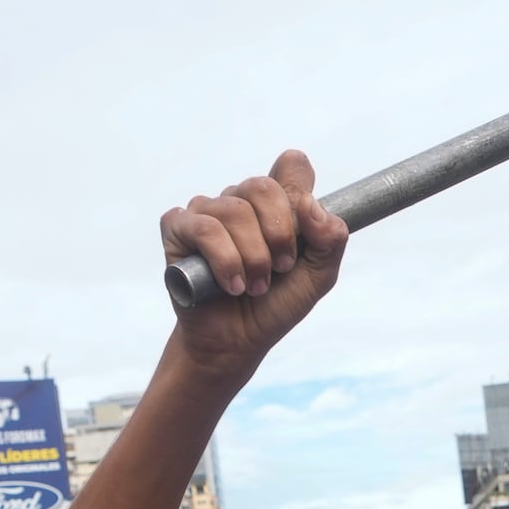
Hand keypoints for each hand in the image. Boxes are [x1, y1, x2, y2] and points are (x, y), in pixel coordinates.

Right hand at [160, 150, 349, 377]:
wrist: (237, 342)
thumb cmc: (275, 305)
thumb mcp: (318, 276)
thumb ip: (330, 239)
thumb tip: (311, 204)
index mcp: (275, 203)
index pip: (292, 166)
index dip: (300, 193)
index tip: (302, 234)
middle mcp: (239, 200)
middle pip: (262, 186)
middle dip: (278, 235)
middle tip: (280, 269)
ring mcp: (206, 211)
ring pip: (233, 210)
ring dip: (252, 258)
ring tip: (254, 287)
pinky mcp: (177, 229)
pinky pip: (203, 228)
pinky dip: (224, 261)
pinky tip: (231, 286)